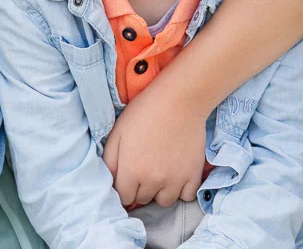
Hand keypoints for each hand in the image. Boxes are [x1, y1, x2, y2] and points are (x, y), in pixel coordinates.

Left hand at [103, 86, 207, 207]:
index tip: (126, 179)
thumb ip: (109, 161)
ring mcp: (176, 180)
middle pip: (143, 199)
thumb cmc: (144, 112)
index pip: (123, 197)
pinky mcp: (194, 175)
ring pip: (164, 202)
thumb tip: (109, 181)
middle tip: (142, 169)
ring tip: (158, 173)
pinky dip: (181, 190)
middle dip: (139, 188)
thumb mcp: (117, 133)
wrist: (179, 100)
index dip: (123, 188)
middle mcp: (153, 181)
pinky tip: (176, 175)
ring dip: (159, 192)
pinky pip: (186, 197)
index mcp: (131, 170)